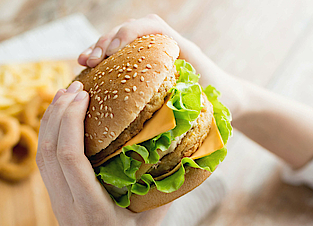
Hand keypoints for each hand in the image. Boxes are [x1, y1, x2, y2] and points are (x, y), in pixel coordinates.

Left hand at [37, 80, 169, 225]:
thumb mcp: (151, 224)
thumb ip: (163, 188)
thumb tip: (180, 151)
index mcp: (91, 209)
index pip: (71, 158)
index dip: (71, 122)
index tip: (82, 94)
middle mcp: (67, 204)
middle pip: (49, 152)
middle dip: (57, 113)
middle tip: (74, 85)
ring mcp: (57, 205)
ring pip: (43, 158)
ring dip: (48, 124)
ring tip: (64, 97)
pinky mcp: (56, 205)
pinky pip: (46, 167)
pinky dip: (49, 140)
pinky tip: (60, 126)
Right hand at [78, 14, 245, 117]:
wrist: (228, 99)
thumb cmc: (220, 100)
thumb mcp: (209, 97)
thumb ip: (190, 98)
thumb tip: (162, 112)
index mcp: (178, 46)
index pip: (151, 26)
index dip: (129, 33)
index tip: (115, 51)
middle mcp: (162, 45)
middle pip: (128, 31)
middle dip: (106, 42)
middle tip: (92, 60)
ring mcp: (149, 54)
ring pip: (118, 43)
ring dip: (98, 50)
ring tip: (83, 63)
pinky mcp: (140, 66)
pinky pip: (117, 59)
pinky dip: (101, 65)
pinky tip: (86, 74)